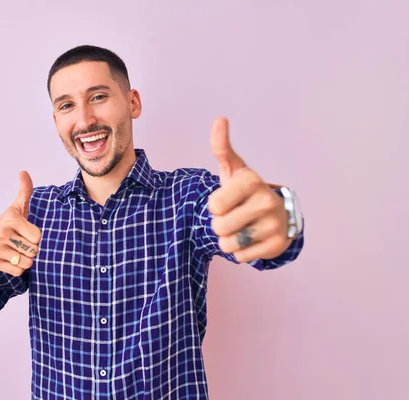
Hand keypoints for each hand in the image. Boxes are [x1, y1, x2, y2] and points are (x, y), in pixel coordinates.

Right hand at [0, 171, 41, 275]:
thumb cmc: (9, 223)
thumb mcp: (17, 207)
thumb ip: (25, 190)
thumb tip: (23, 172)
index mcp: (11, 219)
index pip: (38, 237)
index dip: (35, 236)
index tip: (25, 231)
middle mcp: (2, 234)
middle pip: (34, 251)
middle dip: (31, 249)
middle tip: (20, 242)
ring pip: (27, 262)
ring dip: (26, 259)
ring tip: (16, 250)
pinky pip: (19, 272)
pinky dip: (19, 268)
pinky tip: (11, 259)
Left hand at [208, 117, 290, 262]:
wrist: (276, 215)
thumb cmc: (245, 192)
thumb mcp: (233, 169)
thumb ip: (221, 147)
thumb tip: (219, 119)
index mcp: (252, 180)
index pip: (213, 205)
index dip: (214, 206)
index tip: (226, 200)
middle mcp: (267, 201)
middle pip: (219, 227)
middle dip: (219, 225)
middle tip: (234, 216)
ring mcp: (275, 224)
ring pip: (229, 244)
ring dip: (228, 240)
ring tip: (241, 228)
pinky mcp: (278, 246)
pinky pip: (241, 257)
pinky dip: (241, 252)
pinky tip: (252, 238)